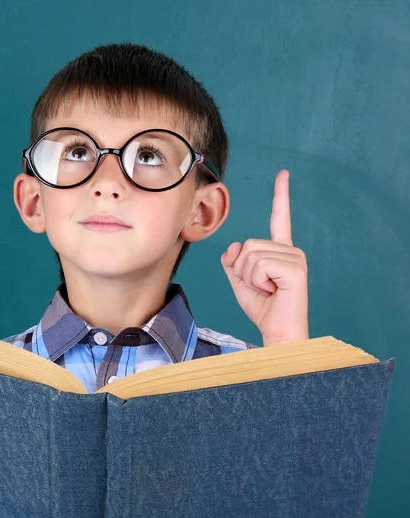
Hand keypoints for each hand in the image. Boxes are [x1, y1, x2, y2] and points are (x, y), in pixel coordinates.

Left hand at [220, 170, 308, 346]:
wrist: (276, 330)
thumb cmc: (262, 307)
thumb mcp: (240, 281)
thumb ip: (233, 262)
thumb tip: (233, 246)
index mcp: (279, 250)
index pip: (279, 218)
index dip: (281, 196)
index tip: (283, 174)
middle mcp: (290, 250)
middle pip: (247, 244)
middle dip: (242, 269)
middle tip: (260, 286)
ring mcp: (295, 258)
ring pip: (250, 255)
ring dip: (249, 277)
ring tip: (267, 289)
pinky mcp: (296, 268)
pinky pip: (259, 265)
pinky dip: (257, 281)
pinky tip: (272, 290)